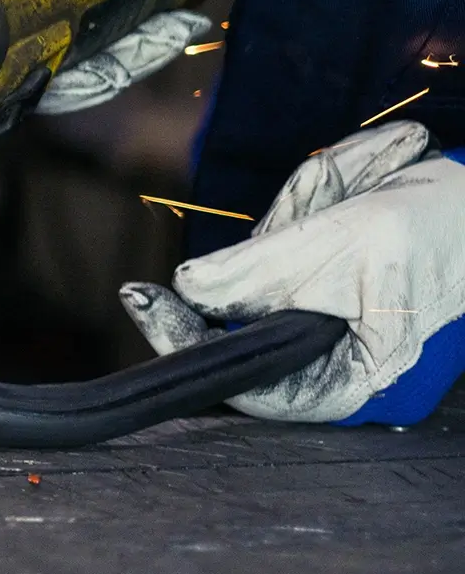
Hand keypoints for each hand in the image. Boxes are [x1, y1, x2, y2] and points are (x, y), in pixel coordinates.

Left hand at [120, 122, 464, 423]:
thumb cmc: (431, 229)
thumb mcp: (340, 245)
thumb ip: (260, 272)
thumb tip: (189, 288)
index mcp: (347, 378)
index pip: (244, 381)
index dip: (186, 342)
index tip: (142, 297)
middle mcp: (332, 359)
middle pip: (241, 326)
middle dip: (261, 261)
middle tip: (301, 217)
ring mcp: (321, 320)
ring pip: (255, 280)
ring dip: (291, 226)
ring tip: (346, 195)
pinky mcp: (315, 282)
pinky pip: (275, 252)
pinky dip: (299, 215)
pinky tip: (342, 191)